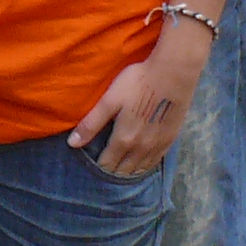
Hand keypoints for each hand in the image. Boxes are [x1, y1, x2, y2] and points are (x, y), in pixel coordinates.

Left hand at [68, 20, 208, 176]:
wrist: (173, 74)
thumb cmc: (138, 82)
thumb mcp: (110, 100)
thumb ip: (91, 123)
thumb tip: (71, 144)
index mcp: (123, 139)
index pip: (107, 164)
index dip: (99, 165)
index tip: (93, 164)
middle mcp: (140, 148)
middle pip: (123, 170)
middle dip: (113, 170)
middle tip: (105, 167)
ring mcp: (157, 146)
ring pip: (140, 169)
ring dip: (129, 171)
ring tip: (121, 170)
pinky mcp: (170, 139)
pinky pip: (155, 162)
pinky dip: (146, 166)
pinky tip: (142, 164)